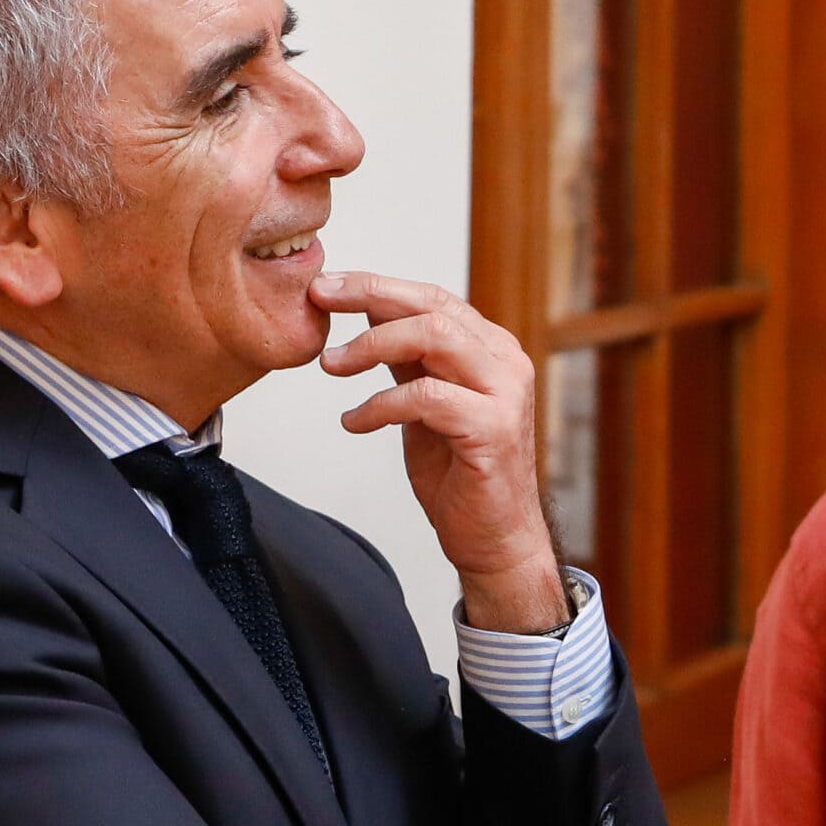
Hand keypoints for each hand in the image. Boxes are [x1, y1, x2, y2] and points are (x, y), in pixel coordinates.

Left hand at [312, 271, 568, 632]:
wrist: (494, 540)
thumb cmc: (460, 475)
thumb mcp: (424, 406)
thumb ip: (408, 362)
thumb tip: (368, 314)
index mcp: (491, 350)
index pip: (431, 297)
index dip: (376, 285)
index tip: (325, 288)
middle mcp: (505, 362)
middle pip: (432, 306)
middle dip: (369, 295)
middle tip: (320, 299)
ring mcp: (504, 394)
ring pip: (434, 338)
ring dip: (372, 346)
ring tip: (332, 366)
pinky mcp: (493, 429)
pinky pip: (426, 398)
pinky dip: (380, 406)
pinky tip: (353, 422)